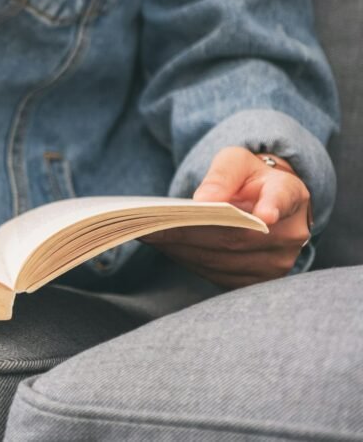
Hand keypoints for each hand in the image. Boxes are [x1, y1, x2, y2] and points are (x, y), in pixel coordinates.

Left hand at [140, 146, 311, 288]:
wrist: (261, 202)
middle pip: (238, 238)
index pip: (282, 201)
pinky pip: (218, 274)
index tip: (264, 215)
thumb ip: (222, 174)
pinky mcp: (257, 280)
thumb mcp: (235, 161)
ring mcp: (277, 262)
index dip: (273, 208)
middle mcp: (290, 233)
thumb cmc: (247, 178)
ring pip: (224, 260)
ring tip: (151, 233)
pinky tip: (166, 246)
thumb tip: (204, 200)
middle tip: (154, 223)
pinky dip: (189, 260)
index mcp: (290, 194)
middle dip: (193, 231)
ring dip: (184, 249)